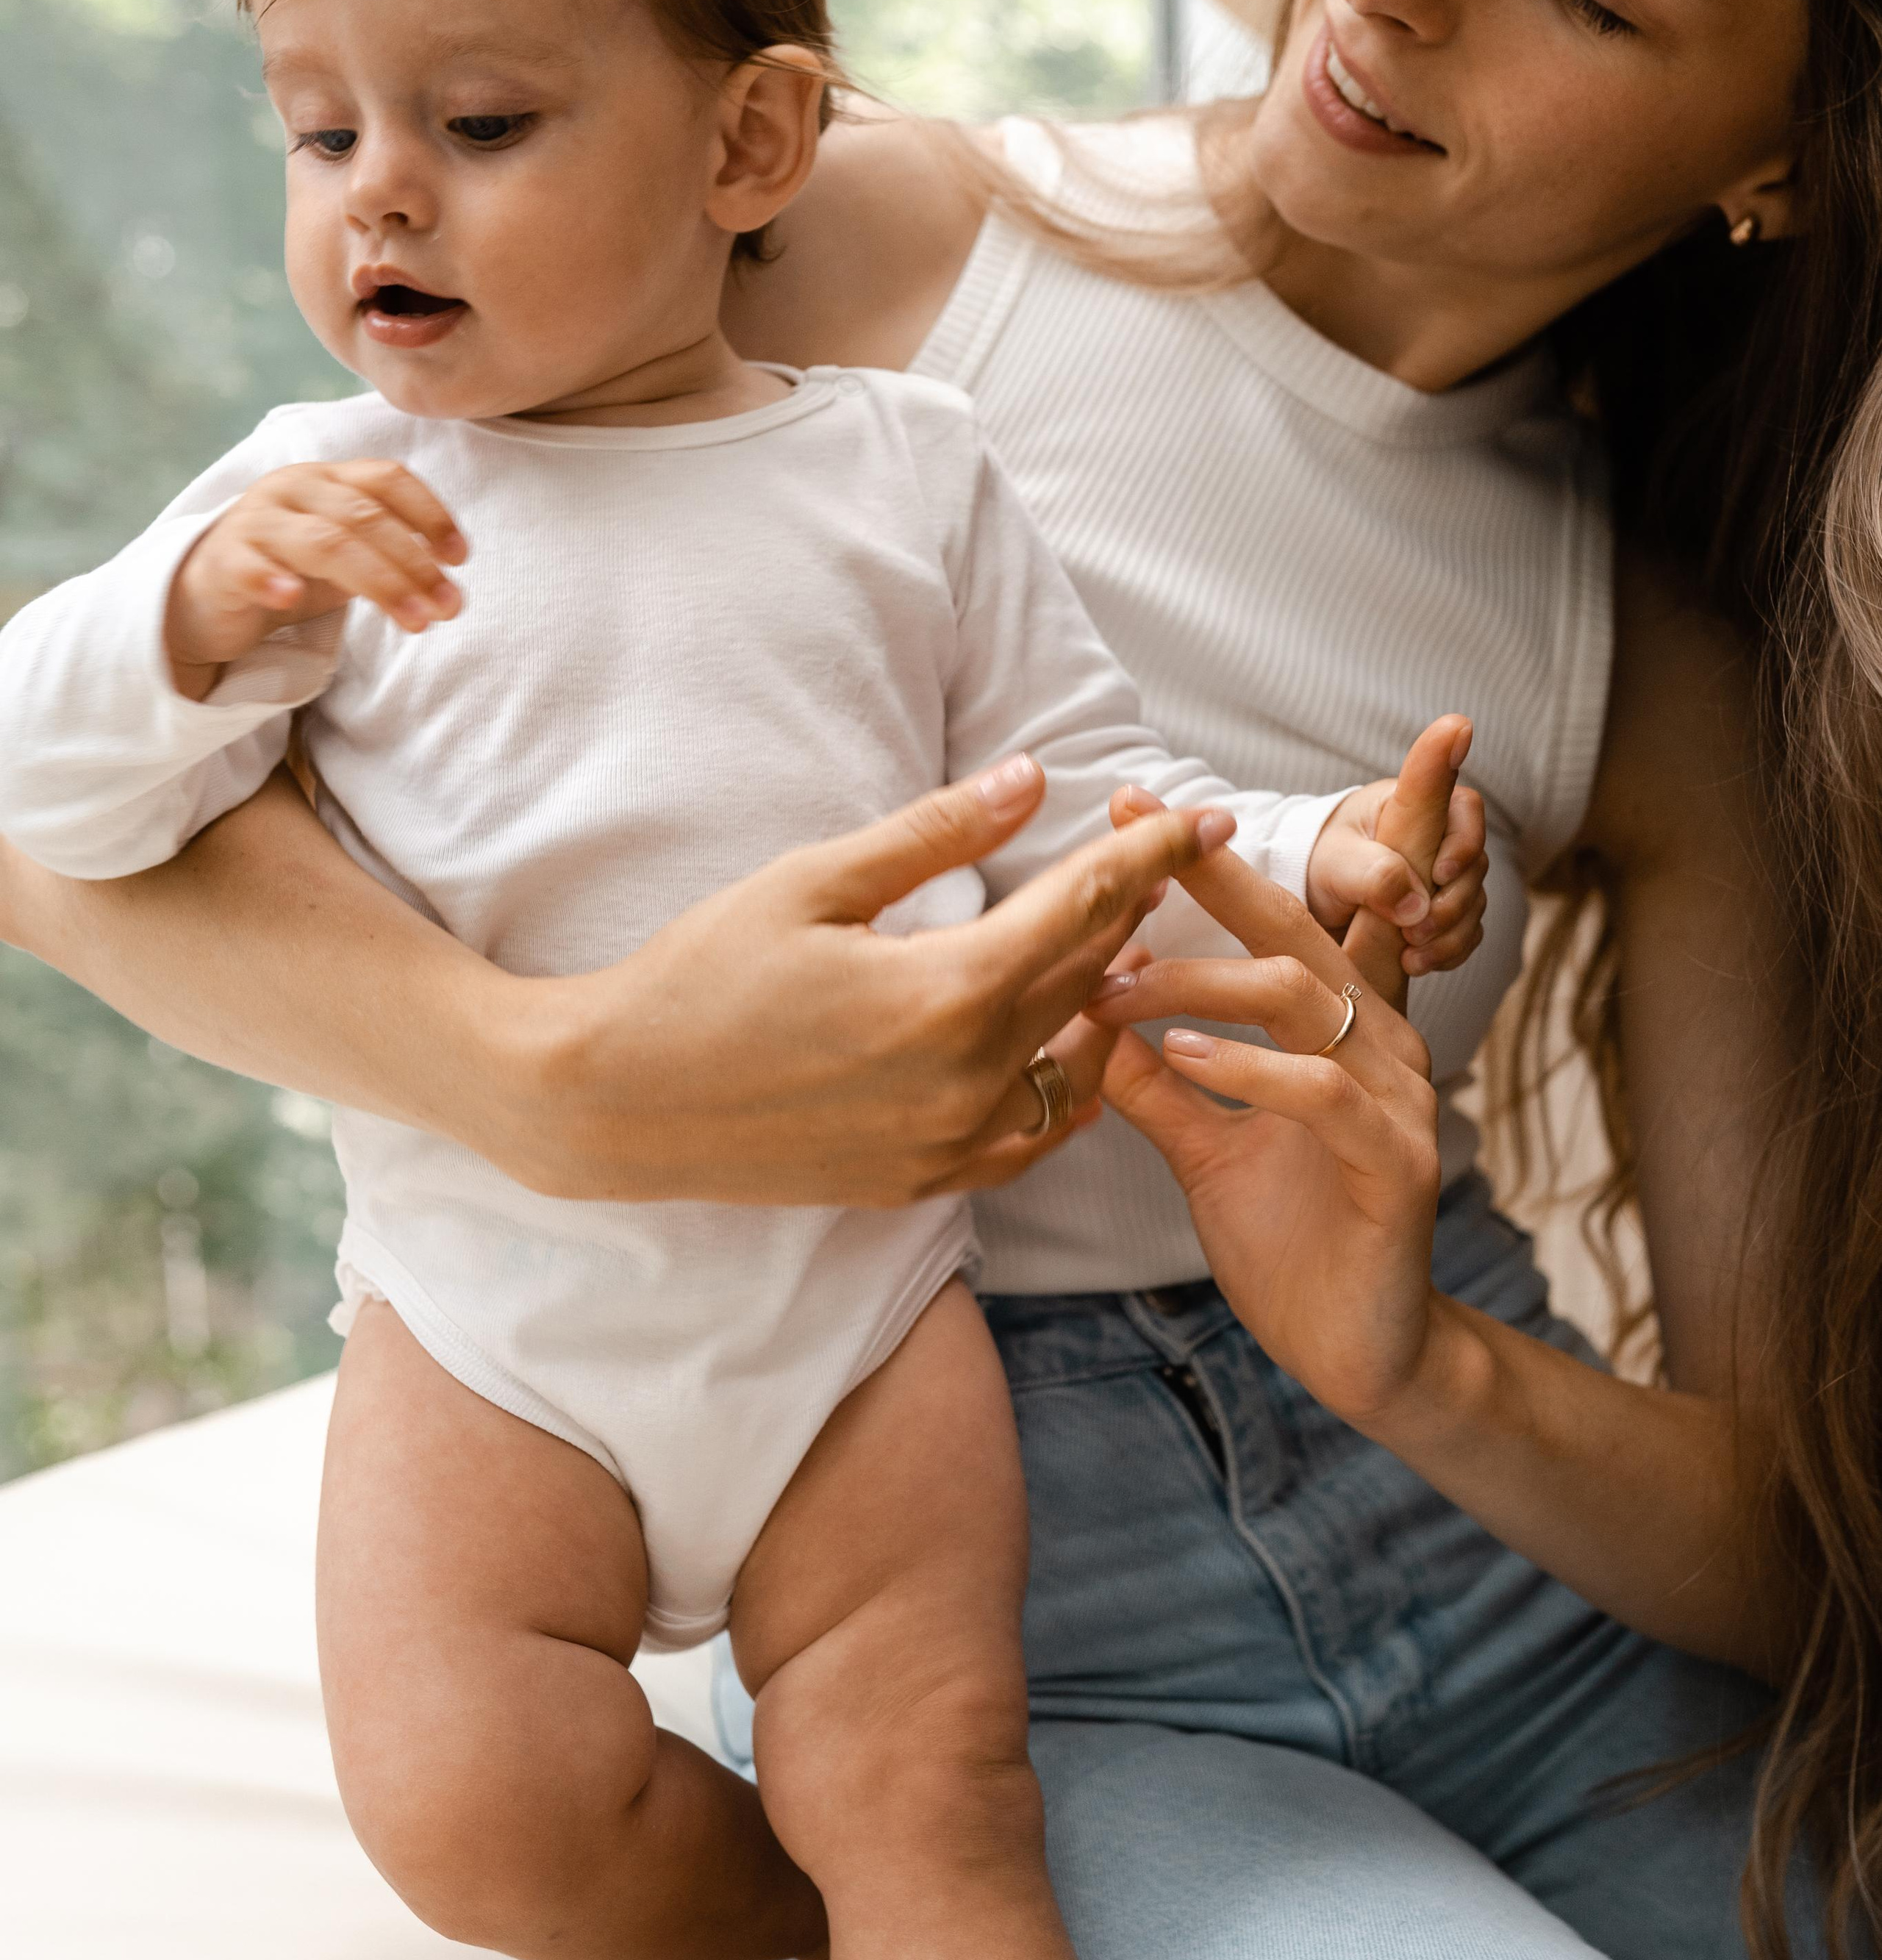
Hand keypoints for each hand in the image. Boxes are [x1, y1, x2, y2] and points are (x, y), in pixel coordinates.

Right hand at [165, 459, 467, 700]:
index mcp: (328, 478)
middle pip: (364, 516)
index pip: (387, 479)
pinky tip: (292, 598)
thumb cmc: (289, 570)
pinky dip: (271, 579)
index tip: (460, 558)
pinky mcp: (222, 560)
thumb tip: (447, 587)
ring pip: (325, 542)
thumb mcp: (346, 556)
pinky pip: (249, 565)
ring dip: (378, 582)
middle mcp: (292, 488)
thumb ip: (389, 557)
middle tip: (448, 607)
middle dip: (414, 563)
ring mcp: (255, 521)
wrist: (209, 595)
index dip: (430, 513)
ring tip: (414, 621)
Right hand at [511, 756, 1239, 1206]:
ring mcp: (950, 1143)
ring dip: (1107, 1002)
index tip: (1202, 814)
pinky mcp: (924, 1182)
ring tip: (1121, 947)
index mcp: (949, 990)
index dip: (1151, 853)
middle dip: (1137, 911)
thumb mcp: (815, 881)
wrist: (618, 1100)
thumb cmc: (701, 975)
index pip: (1087, 905)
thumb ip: (935, 834)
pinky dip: (1063, 1089)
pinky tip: (1066, 1047)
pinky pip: (1032, 1138)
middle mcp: (969, 1078)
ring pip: (1076, 1066)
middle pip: (1092, 979)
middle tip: (1169, 861)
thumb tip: (1033, 777)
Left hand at [1089, 843, 1443, 1431]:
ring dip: (1201, 983)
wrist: (1360, 1352)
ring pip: (1302, 1000)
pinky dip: (1249, 1066)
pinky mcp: (1398, 1162)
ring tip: (1115, 982)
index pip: (1285, 920)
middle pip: (1297, 931)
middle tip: (1128, 835)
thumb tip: (1084, 1018)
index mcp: (1342, 1030)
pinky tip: (1183, 1054)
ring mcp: (1400, 1099)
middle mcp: (1382, 1045)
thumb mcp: (1205, 1146)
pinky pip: (1323, 1092)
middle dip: (1215, 873)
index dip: (1218, 861)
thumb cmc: (1290, 1241)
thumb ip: (1156, 1083)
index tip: (1133, 805)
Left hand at [1304, 714, 1486, 978]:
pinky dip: (1448, 952)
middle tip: (1414, 932)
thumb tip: (1417, 906)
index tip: (1438, 875)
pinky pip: (1465, 933)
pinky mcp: (1442, 912)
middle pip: (1474, 866)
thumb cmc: (1320, 863)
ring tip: (1411, 957)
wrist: (1310, 899)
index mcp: (1415, 807)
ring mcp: (1445, 878)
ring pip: (1473, 904)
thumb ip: (1375, 875)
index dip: (1463, 842)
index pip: (1466, 809)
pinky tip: (1416, 964)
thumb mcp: (1337, 864)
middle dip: (1451, 904)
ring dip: (1449, 935)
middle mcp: (1439, 839)